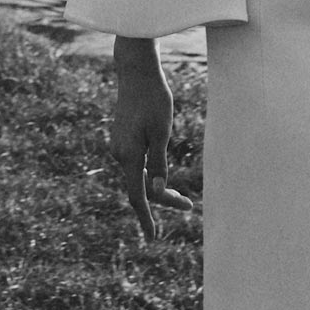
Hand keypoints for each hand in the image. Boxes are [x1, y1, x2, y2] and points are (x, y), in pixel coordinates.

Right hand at [111, 37, 195, 240]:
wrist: (136, 73)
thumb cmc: (153, 99)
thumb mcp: (161, 131)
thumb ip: (158, 162)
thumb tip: (157, 191)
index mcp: (128, 155)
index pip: (137, 196)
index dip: (146, 217)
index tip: (153, 237)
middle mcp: (119, 154)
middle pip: (139, 188)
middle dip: (162, 201)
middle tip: (189, 208)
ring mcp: (119, 146)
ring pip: (139, 177)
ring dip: (158, 189)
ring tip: (183, 199)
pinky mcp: (123, 139)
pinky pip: (136, 166)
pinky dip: (151, 175)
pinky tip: (162, 177)